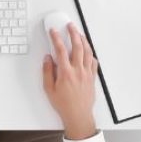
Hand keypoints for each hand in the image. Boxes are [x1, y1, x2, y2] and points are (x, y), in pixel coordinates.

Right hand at [43, 23, 98, 140]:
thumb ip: (47, 71)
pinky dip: (90, 53)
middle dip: (73, 33)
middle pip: (77, 46)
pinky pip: (93, 62)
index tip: (53, 31)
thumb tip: (48, 58)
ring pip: (87, 52)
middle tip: (70, 26)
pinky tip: (88, 50)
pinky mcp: (92, 77)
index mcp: (65, 72)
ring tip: (79, 33)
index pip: (60, 50)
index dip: (56, 38)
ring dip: (83, 40)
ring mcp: (87, 73)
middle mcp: (78, 70)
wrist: (78, 115)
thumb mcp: (49, 89)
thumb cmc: (63, 104)